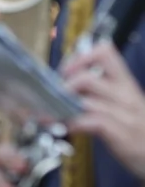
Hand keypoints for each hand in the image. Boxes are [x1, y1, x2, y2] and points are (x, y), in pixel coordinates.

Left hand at [62, 41, 144, 178]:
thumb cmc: (135, 127)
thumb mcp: (122, 102)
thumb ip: (99, 89)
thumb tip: (67, 81)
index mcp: (124, 83)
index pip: (104, 53)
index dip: (80, 58)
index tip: (66, 70)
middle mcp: (125, 95)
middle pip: (86, 78)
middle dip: (64, 86)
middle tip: (55, 96)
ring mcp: (124, 115)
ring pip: (86, 101)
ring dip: (63, 107)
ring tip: (51, 113)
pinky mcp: (122, 134)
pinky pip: (92, 123)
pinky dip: (73, 124)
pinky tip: (65, 127)